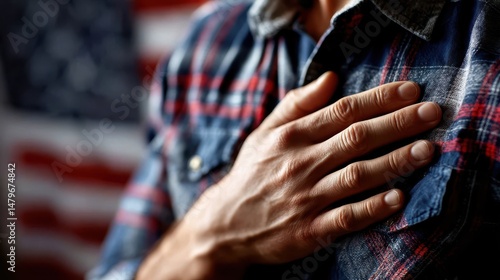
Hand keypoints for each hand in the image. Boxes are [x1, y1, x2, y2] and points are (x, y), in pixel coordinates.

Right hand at [137, 72, 441, 279]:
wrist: (226, 224)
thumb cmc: (251, 174)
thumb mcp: (264, 134)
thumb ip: (297, 104)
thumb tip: (330, 77)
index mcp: (290, 137)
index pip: (341, 111)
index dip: (379, 99)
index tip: (411, 90)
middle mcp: (299, 164)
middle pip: (356, 138)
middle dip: (398, 123)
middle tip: (432, 113)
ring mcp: (304, 198)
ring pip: (357, 176)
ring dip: (395, 162)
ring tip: (427, 149)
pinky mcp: (308, 231)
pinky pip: (346, 218)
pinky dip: (372, 208)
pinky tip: (398, 197)